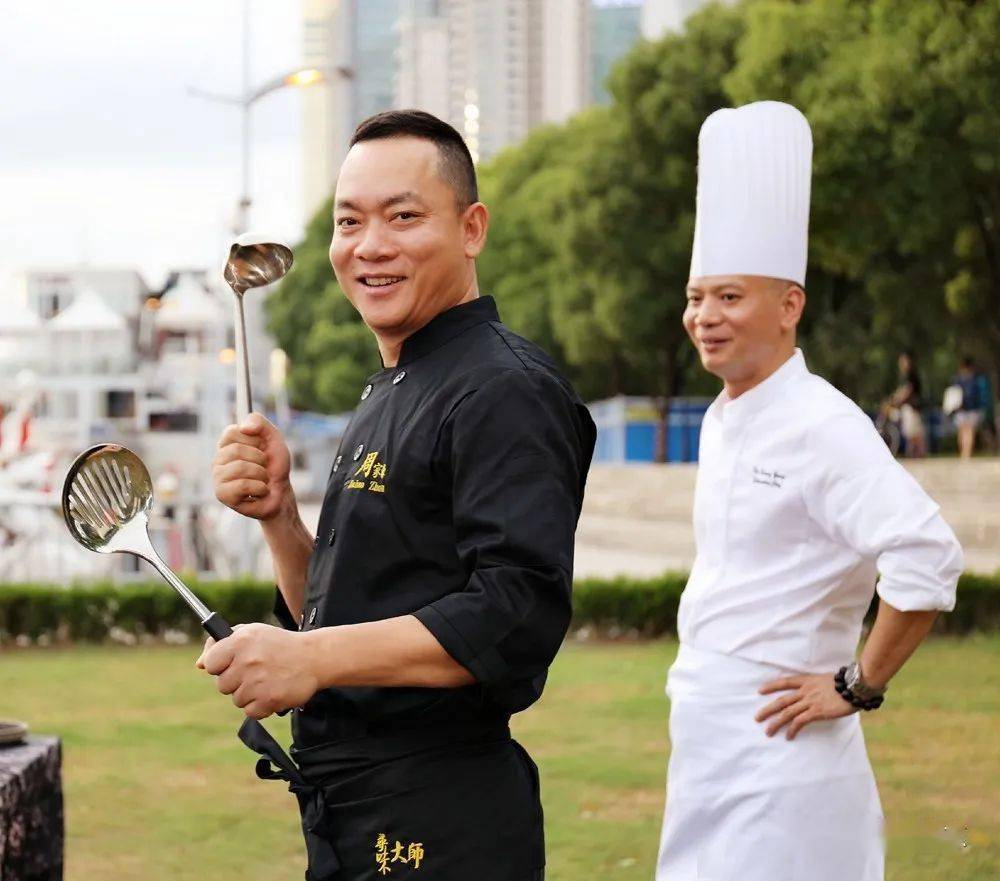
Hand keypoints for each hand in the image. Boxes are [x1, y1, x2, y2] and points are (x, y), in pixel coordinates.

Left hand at [195, 623, 318, 719]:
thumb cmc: (279, 645)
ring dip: (249, 693)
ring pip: (236, 699)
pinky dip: (260, 705)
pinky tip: (272, 690)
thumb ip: (221, 645)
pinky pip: (250, 711)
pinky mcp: (268, 700)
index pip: (210, 664)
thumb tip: (199, 664)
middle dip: (236, 681)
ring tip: (267, 680)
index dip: (220, 665)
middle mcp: (247, 661)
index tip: (232, 664)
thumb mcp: (252, 633)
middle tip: (255, 671)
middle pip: (221, 685)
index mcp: (240, 641)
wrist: (314, 658)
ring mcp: (257, 682)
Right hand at [213, 412, 291, 520]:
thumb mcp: (273, 438)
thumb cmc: (274, 466)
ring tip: (261, 480)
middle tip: (263, 467)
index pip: (231, 432)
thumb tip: (243, 427)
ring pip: (240, 467)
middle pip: (236, 450)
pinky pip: (243, 485)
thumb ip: (260, 423)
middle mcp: (218, 459)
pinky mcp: (222, 494)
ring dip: (261, 474)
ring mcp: (218, 477)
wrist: (281, 493)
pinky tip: (259, 492)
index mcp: (227, 444)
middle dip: (260, 459)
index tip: (261, 448)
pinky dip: (260, 488)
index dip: (254, 440)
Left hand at [755, 673, 856, 739]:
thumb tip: (818, 692)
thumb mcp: (827, 680)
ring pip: (787, 713)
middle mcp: (805, 690)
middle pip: (781, 700)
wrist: (855, 685)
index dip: (771, 686)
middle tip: (757, 718)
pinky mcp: (817, 712)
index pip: (785, 682)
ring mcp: (810, 701)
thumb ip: (819, 686)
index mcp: (807, 680)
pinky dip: (793, 729)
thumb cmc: (846, 683)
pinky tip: (789, 736)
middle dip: (768, 709)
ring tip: (768, 732)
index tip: (760, 690)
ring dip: (776, 723)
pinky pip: (800, 721)